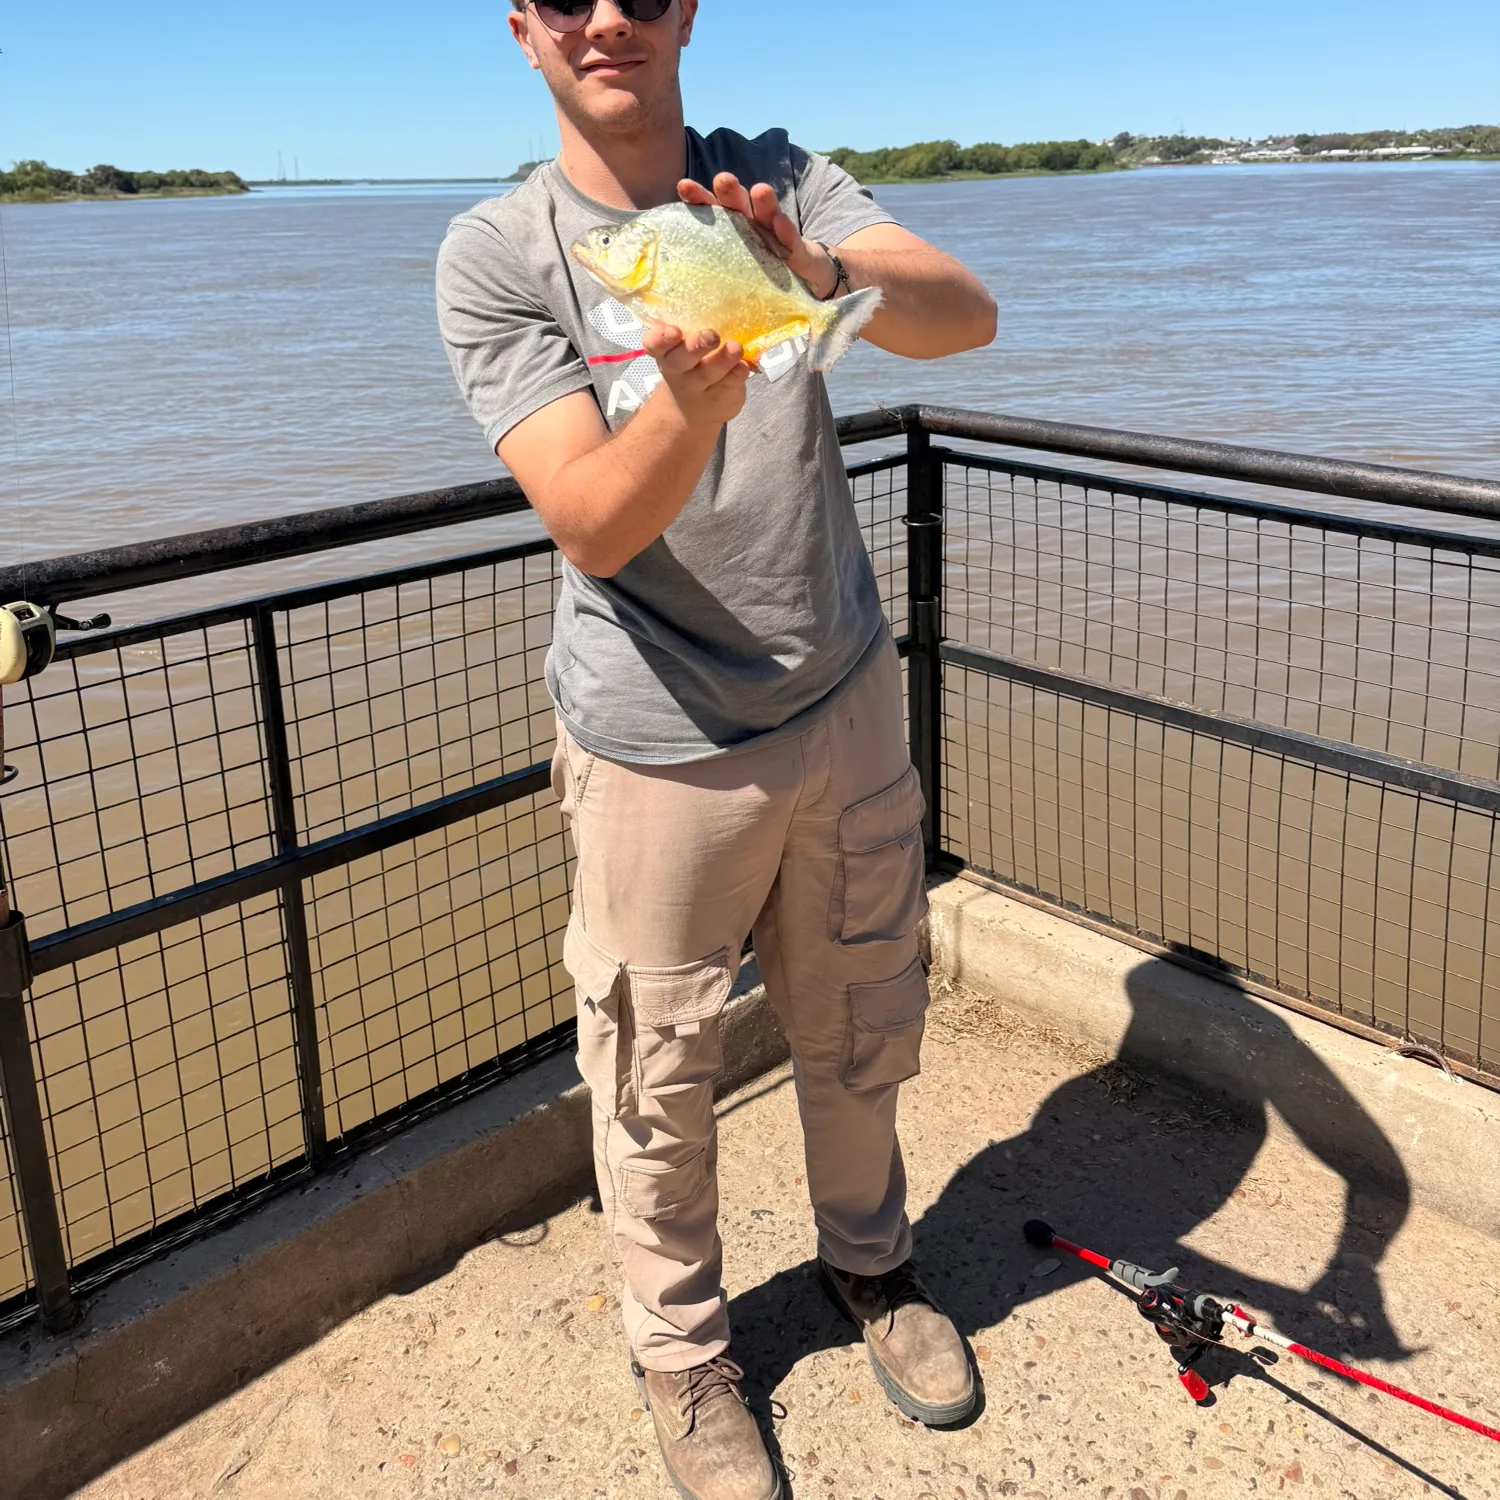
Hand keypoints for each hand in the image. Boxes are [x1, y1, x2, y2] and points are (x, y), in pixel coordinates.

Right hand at [643, 323, 750, 428]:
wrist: (689, 412)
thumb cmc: (688, 366)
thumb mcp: (681, 348)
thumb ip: (692, 328)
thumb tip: (721, 299)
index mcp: (665, 352)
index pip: (655, 345)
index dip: (661, 338)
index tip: (674, 331)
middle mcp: (679, 370)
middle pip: (682, 359)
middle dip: (696, 346)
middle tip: (711, 335)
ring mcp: (699, 387)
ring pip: (709, 373)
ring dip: (723, 360)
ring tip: (735, 348)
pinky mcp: (719, 397)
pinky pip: (728, 385)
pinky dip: (737, 375)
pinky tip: (744, 366)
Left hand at [678, 172, 838, 299]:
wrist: (798, 283)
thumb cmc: (754, 278)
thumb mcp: (726, 276)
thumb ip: (702, 270)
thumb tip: (661, 280)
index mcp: (729, 231)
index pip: (711, 209)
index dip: (698, 197)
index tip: (683, 186)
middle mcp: (750, 226)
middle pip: (738, 205)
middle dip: (730, 191)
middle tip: (723, 180)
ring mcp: (774, 235)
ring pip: (767, 214)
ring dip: (763, 202)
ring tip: (760, 191)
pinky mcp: (796, 249)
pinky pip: (790, 240)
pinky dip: (785, 230)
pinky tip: (781, 224)